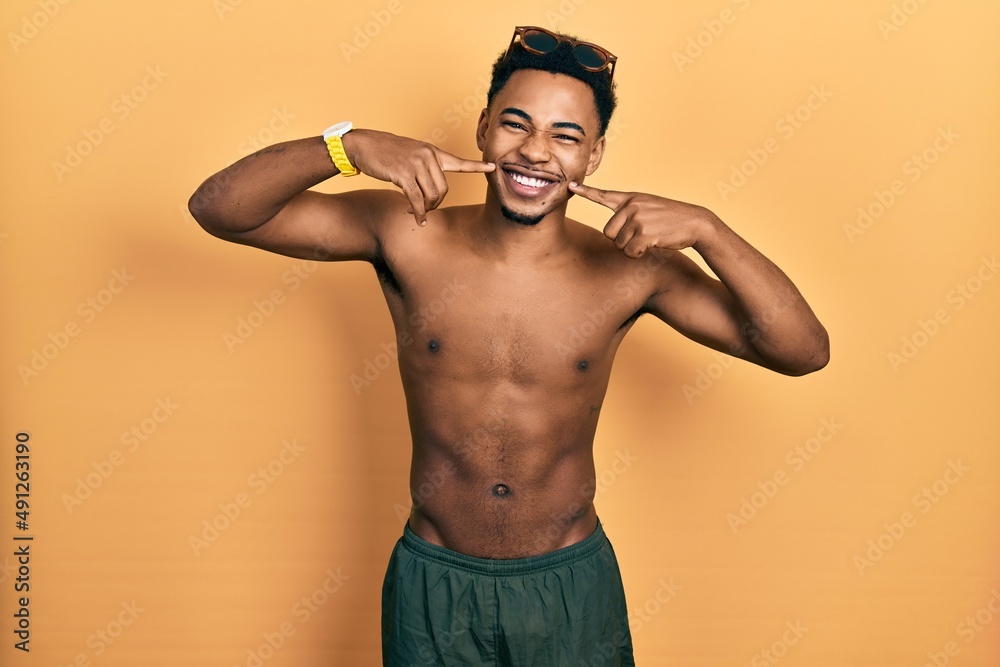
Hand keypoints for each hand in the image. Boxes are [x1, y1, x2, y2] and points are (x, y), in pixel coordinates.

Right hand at [344, 129, 494, 224]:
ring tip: (416, 212)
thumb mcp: (411, 154)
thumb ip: (425, 166)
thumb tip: (433, 188)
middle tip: (425, 209)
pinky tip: (416, 218)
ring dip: (425, 209)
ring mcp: (416, 164)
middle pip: (443, 189)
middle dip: (436, 204)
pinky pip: (416, 199)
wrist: (363, 145)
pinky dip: (418, 212)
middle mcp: (428, 156)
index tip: (493, 167)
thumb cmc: (386, 152)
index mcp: (432, 152)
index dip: (477, 166)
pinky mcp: (404, 174)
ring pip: (431, 196)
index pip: (459, 161)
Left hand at [568, 181, 717, 257]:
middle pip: (609, 233)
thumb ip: (630, 211)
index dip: (586, 192)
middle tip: (641, 235)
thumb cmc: (671, 218)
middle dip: (622, 240)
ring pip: (619, 245)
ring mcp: (637, 219)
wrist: (695, 222)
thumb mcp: (649, 207)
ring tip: (650, 237)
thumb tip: (612, 231)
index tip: (570, 186)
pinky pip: (630, 252)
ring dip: (633, 247)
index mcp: (631, 198)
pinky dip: (639, 254)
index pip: (604, 195)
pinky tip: (653, 244)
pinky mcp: (644, 233)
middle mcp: (631, 206)